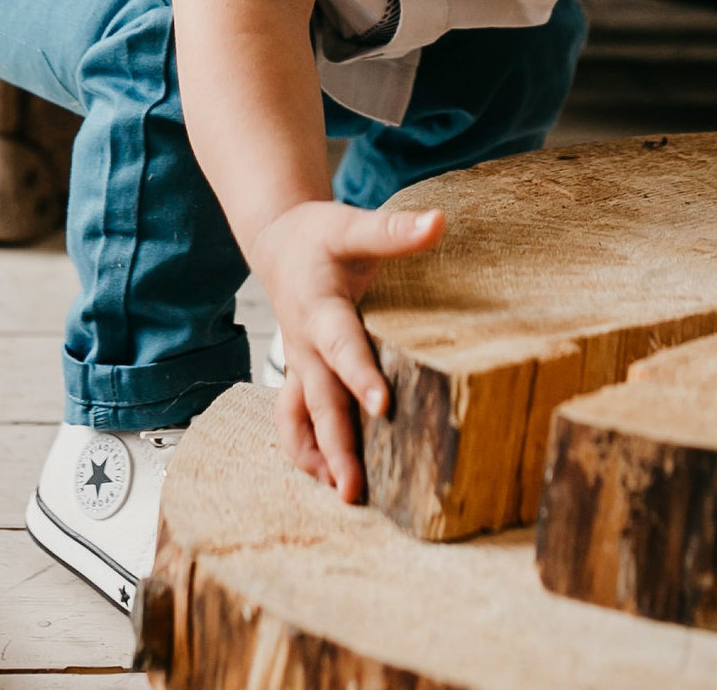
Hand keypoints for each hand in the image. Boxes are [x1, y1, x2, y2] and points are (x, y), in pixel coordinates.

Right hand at [252, 201, 446, 503]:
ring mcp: (300, 366)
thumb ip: (394, 230)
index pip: (342, 346)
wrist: (278, 244)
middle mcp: (305, 346)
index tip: (382, 406)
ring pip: (300, 419)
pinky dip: (307, 449)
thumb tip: (439, 221)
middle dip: (336, 445)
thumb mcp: (351, 225)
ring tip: (344, 494)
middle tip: (353, 487)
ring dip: (317, 456)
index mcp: (319, 309)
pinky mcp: (301, 376)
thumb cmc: (317, 237)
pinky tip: (329, 476)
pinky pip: (295, 419)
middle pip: (320, 401)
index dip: (360, 376)